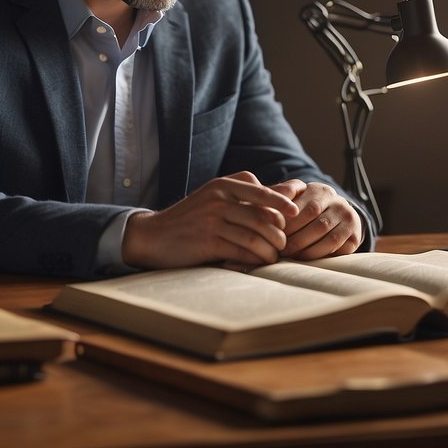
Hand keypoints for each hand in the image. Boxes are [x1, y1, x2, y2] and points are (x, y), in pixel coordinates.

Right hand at [121, 172, 298, 269]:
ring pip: (254, 234)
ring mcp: (212, 219)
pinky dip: (254, 258)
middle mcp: (219, 198)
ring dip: (269, 249)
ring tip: (274, 257)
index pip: (261, 191)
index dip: (281, 203)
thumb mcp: (214, 198)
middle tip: (285, 244)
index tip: (294, 214)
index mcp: (223, 184)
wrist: (153, 235)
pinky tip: (259, 263)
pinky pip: (240, 250)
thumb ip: (243, 196)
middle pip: (262, 215)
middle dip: (278, 232)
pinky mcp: (207, 241)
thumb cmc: (191, 218)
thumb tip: (282, 196)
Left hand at [274, 180, 363, 260]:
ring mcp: (347, 216)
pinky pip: (336, 246)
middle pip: (314, 217)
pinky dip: (319, 254)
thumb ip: (277, 197)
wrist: (338, 218)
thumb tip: (254, 187)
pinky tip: (305, 259)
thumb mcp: (294, 201)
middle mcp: (336, 200)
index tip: (272, 232)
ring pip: (326, 233)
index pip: (301, 204)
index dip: (285, 221)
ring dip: (306, 247)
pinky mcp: (354, 233)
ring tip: (290, 255)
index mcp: (318, 190)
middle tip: (279, 248)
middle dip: (295, 236)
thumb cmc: (306, 212)